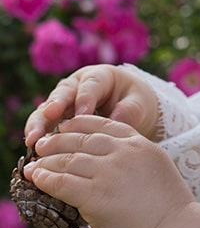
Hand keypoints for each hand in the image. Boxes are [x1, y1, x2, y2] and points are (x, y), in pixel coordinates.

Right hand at [24, 64, 158, 146]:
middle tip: (49, 116)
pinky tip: (33, 151)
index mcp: (99, 76)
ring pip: (47, 109)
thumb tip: (115, 120)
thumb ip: (129, 110)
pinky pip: (44, 125)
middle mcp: (77, 85)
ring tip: (33, 139)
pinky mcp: (56, 118)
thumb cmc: (134, 101)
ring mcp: (64, 101)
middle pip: (62, 93)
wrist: (130, 107)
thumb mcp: (139, 102)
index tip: (83, 113)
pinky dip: (39, 137)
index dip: (86, 97)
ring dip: (39, 124)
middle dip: (54, 105)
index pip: (91, 84)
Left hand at [25, 115, 194, 227]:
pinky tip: (37, 179)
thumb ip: (133, 163)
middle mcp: (124, 153)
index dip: (80, 123)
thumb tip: (108, 167)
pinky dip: (46, 179)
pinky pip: (63, 182)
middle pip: (82, 138)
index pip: (104, 124)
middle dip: (58, 140)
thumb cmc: (169, 214)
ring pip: (68, 159)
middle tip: (42, 145)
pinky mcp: (96, 196)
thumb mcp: (156, 172)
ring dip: (46, 161)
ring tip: (34, 165)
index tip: (66, 126)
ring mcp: (109, 173)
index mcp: (140, 144)